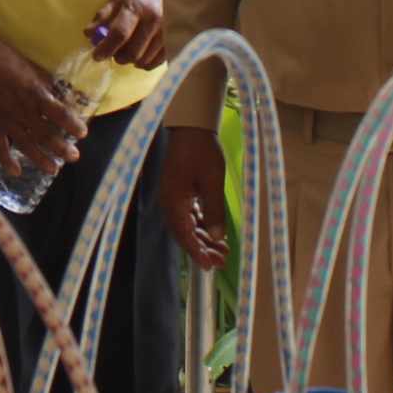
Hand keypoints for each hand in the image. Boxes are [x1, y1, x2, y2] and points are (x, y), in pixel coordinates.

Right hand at [0, 32, 84, 184]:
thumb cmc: (8, 60)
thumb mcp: (33, 69)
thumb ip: (48, 87)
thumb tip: (65, 102)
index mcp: (34, 93)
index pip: (58, 113)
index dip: (72, 124)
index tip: (82, 133)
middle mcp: (22, 109)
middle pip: (45, 133)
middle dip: (61, 147)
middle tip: (73, 156)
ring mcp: (5, 119)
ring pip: (25, 144)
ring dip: (40, 158)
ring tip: (52, 169)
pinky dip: (7, 160)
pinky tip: (17, 172)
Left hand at [85, 0, 167, 71]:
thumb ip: (105, 15)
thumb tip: (90, 34)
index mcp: (137, 4)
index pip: (119, 34)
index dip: (106, 48)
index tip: (97, 55)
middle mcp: (154, 18)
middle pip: (133, 51)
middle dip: (118, 57)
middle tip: (113, 53)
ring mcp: (168, 30)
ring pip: (145, 59)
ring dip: (131, 60)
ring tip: (127, 51)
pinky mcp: (176, 39)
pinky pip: (157, 61)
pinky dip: (146, 62)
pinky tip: (141, 54)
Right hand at [158, 125, 229, 270]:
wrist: (191, 125)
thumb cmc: (202, 150)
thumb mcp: (213, 181)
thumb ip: (215, 210)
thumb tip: (218, 236)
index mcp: (174, 200)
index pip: (183, 235)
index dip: (196, 252)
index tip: (210, 266)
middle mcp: (169, 201)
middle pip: (184, 232)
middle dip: (202, 248)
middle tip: (221, 261)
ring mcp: (173, 195)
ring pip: (187, 224)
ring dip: (204, 237)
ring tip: (222, 249)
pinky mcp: (179, 189)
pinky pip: (188, 213)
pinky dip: (201, 223)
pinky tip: (214, 231)